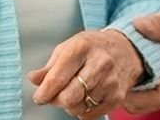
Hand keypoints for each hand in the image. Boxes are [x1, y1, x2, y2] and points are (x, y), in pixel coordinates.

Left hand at [27, 28, 142, 118]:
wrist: (126, 49)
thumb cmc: (93, 47)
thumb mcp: (69, 47)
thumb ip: (50, 66)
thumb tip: (34, 79)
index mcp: (82, 47)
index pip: (58, 77)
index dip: (44, 92)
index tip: (39, 97)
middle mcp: (99, 63)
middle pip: (68, 97)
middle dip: (56, 100)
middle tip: (54, 95)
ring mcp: (110, 81)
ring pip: (78, 108)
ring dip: (69, 105)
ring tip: (73, 92)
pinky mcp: (117, 96)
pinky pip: (90, 115)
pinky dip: (82, 110)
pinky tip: (85, 96)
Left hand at [121, 6, 159, 113]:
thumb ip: (159, 24)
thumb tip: (136, 25)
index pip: (157, 97)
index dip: (134, 95)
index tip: (117, 80)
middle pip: (149, 105)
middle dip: (128, 96)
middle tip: (111, 76)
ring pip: (151, 103)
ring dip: (134, 94)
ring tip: (119, 73)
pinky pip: (156, 96)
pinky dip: (142, 90)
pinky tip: (133, 72)